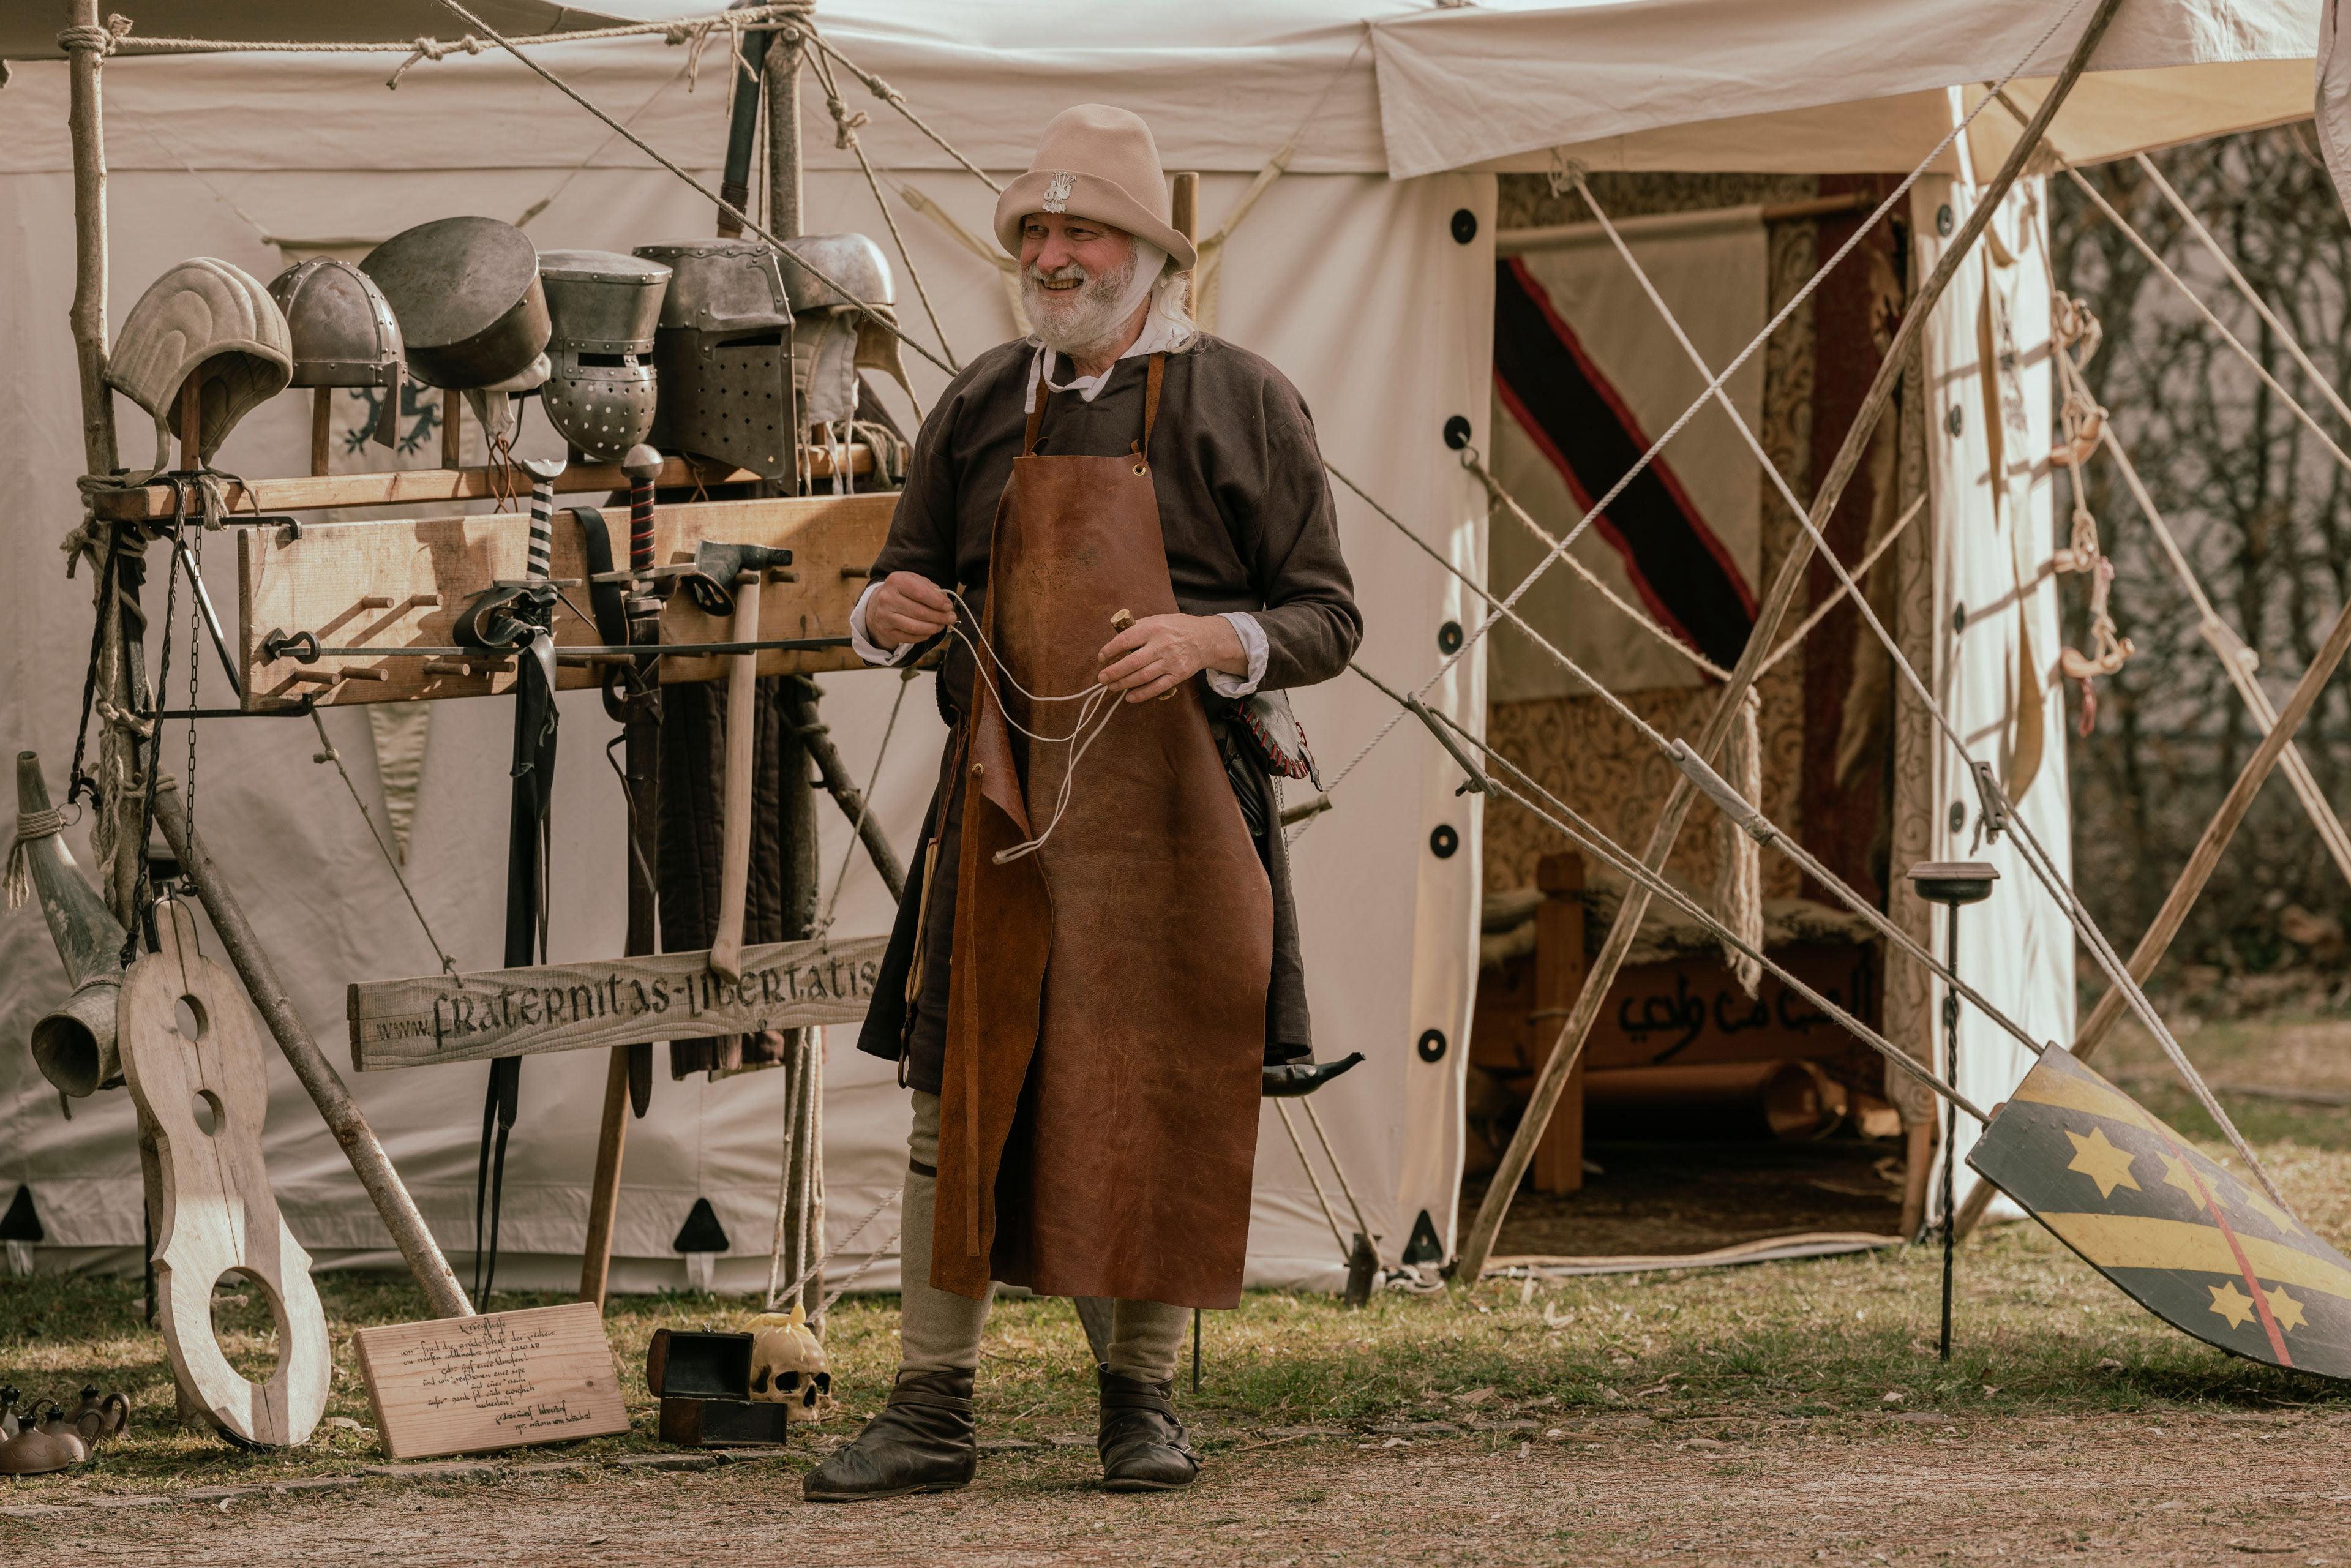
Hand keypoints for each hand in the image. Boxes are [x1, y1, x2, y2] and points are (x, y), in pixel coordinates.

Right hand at [865, 571, 955, 647]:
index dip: (938, 602)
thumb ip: (932, 589)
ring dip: (933, 628)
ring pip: (914, 627)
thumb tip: (946, 605)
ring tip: (942, 625)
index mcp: (896, 581)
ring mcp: (883, 616)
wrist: (880, 603)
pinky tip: (929, 631)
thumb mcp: (916, 581)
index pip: (920, 593)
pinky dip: (923, 636)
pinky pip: (909, 638)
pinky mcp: (885, 630)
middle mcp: (886, 598)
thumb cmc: (904, 591)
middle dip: (940, 617)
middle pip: (919, 612)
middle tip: (950, 618)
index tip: (949, 606)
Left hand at [1096, 613, 1245, 702]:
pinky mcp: (1178, 675)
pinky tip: (1130, 697)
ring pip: (1143, 676)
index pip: (1126, 639)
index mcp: (1154, 628)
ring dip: (1124, 683)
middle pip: (1133, 661)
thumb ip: (1137, 627)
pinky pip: (1157, 687)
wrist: (1206, 639)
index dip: (1110, 650)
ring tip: (1112, 686)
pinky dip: (1142, 694)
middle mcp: (1162, 645)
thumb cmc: (1177, 628)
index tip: (1101, 657)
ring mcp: (1171, 661)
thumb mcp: (1157, 619)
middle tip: (1102, 678)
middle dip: (1114, 672)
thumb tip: (1115, 639)